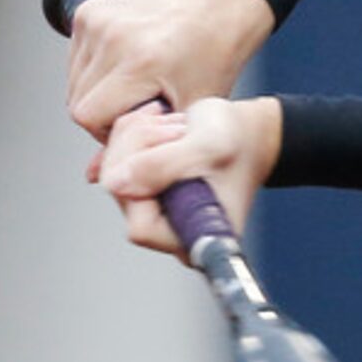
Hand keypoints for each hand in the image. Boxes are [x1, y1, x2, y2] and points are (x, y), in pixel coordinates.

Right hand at [65, 0, 275, 137]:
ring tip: (133, 83)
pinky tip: (125, 63)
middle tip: (135, 106)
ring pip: (73, 79)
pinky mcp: (90, 9)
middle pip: (76, 99)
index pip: (87, 117)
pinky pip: (76, 56)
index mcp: (142, 61)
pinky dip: (94, 67)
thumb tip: (95, 176)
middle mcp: (114, 35)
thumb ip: (139, 146)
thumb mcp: (186, 111)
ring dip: (96, 91)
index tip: (134, 123)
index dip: (106, 130)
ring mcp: (99, 18)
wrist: (214, 6)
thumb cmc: (210, 57)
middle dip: (101, 113)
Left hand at [97, 95, 282, 259]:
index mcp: (193, 238)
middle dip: (139, 149)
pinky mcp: (142, 189)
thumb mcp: (207, 146)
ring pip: (114, 172)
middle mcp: (169, 232)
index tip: (167, 150)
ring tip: (175, 126)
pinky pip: (116, 160)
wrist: (246, 132)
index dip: (143, 185)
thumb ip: (162, 166)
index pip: (142, 227)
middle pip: (122, 195)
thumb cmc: (238, 143)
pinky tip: (161, 123)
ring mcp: (153, 211)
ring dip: (137, 136)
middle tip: (175, 128)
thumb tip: (115, 184)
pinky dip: (133, 133)